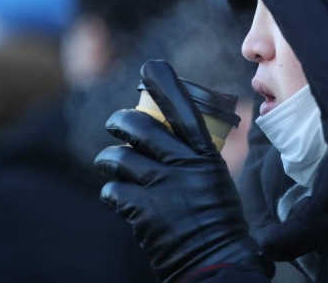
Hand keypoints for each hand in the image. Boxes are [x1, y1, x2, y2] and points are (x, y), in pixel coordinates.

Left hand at [94, 60, 271, 281]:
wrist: (216, 259)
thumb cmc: (218, 217)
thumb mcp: (216, 177)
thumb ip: (198, 154)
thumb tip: (193, 130)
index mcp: (204, 155)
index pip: (183, 110)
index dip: (165, 85)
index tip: (150, 67)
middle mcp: (182, 165)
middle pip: (140, 126)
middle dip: (120, 120)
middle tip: (116, 124)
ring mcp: (160, 188)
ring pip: (119, 157)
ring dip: (110, 159)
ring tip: (110, 164)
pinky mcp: (142, 211)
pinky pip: (112, 190)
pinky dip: (111, 191)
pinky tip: (117, 195)